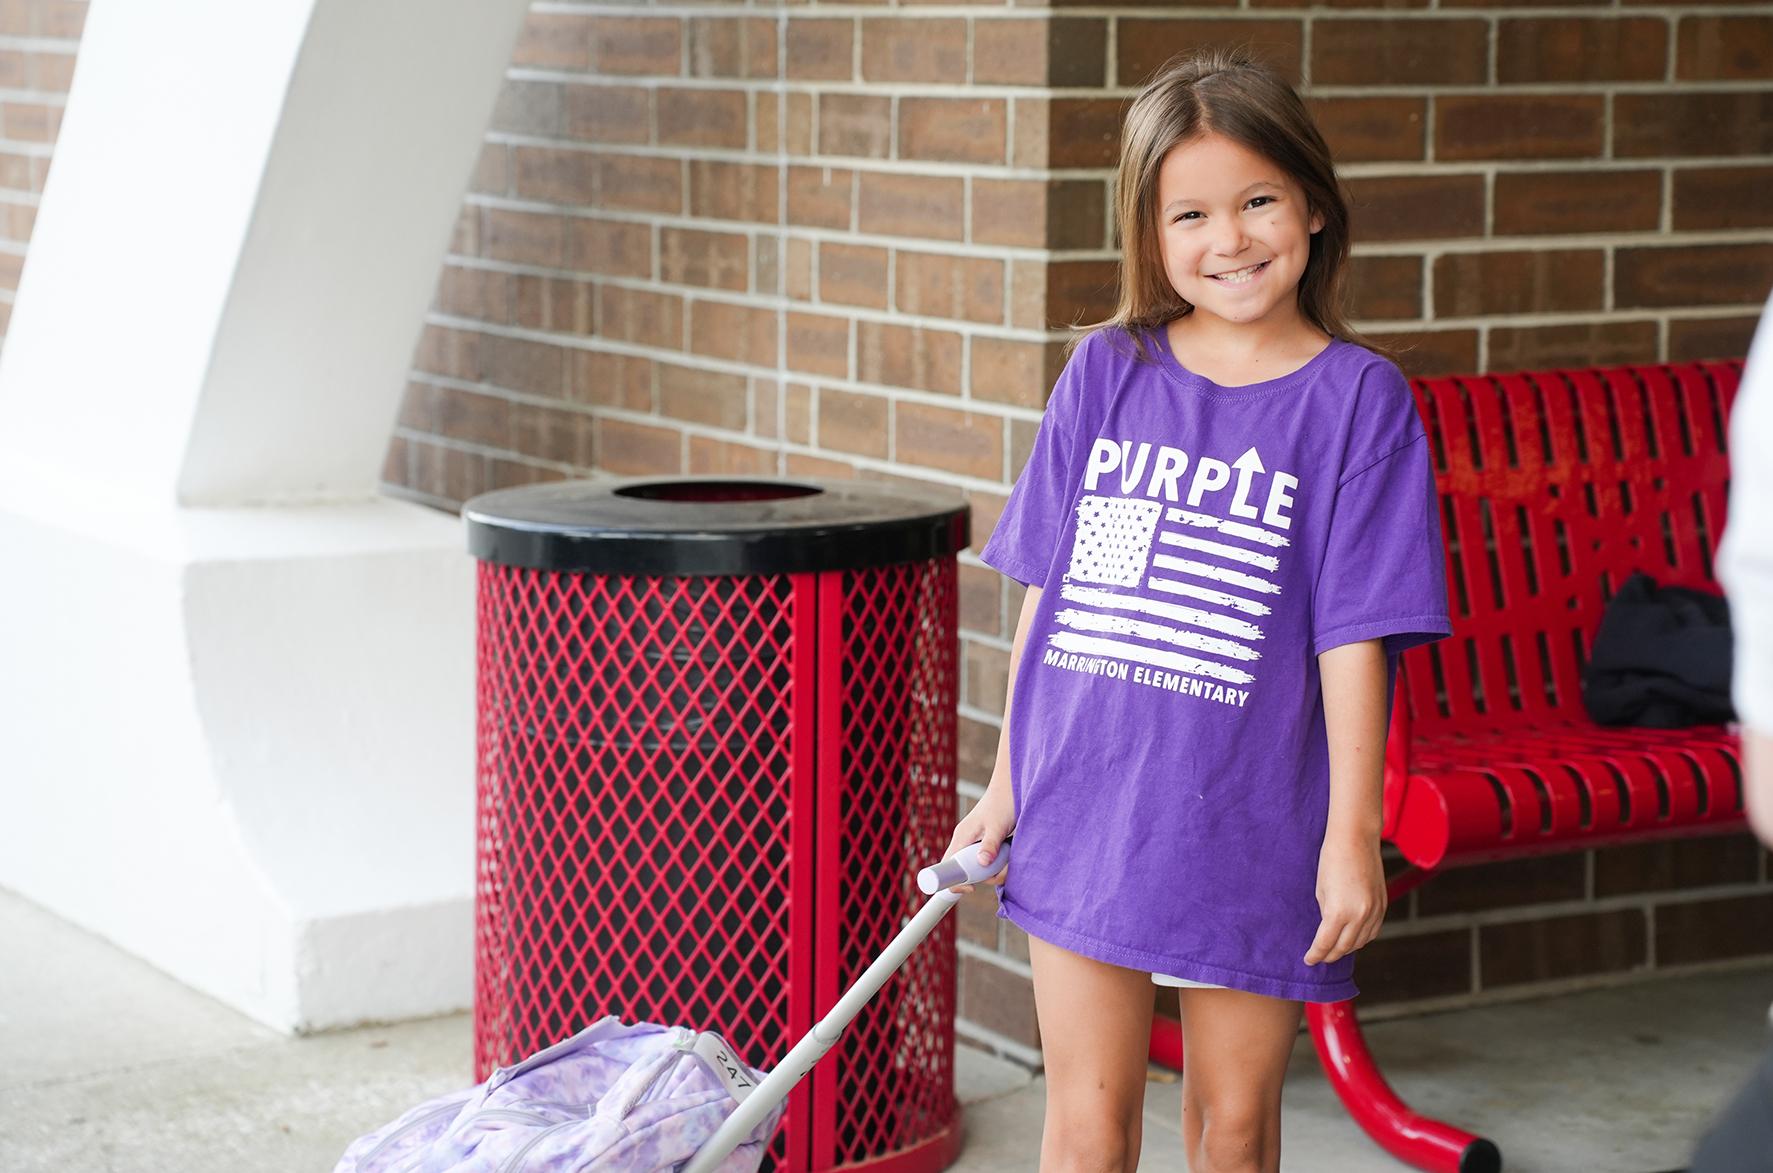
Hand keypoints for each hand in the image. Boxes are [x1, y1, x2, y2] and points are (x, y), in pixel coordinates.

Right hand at [943, 778, 1014, 893]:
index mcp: (962, 837)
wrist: (1013, 785)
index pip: (947, 867)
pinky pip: (988, 861)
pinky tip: (1010, 852)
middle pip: (966, 872)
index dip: (954, 882)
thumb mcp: (997, 826)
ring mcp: (975, 843)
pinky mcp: (985, 843)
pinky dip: (1000, 862)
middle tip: (1001, 869)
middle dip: (985, 876)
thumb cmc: (1003, 801)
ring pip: (980, 868)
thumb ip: (990, 845)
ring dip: (996, 869)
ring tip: (1009, 856)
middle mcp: (965, 841)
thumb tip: (982, 864)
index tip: (972, 888)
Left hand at [1304, 835, 1385, 965]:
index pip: (1325, 943)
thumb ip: (1326, 914)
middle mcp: (1359, 915)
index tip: (1309, 960)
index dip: (1315, 955)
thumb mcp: (1321, 890)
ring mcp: (1374, 911)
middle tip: (1320, 958)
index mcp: (1338, 912)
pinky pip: (1373, 931)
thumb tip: (1328, 930)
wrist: (1356, 839)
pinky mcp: (1383, 905)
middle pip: (1344, 947)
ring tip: (1334, 950)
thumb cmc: (1332, 860)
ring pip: (1361, 942)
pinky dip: (1362, 938)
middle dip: (1330, 955)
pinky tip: (1353, 938)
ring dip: (1346, 949)